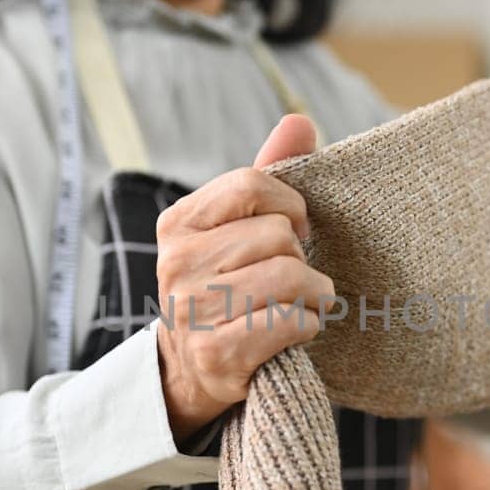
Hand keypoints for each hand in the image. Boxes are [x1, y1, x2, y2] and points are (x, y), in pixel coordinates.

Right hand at [154, 113, 332, 443]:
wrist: (193, 370)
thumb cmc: (229, 287)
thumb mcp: (238, 228)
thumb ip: (268, 174)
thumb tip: (299, 120)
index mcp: (178, 223)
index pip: (252, 184)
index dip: (291, 207)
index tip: (294, 233)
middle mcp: (176, 263)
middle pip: (278, 235)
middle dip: (302, 260)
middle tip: (291, 281)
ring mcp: (193, 310)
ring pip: (290, 277)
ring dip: (313, 295)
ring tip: (302, 305)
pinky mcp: (216, 353)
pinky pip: (290, 321)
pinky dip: (308, 326)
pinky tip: (295, 331)